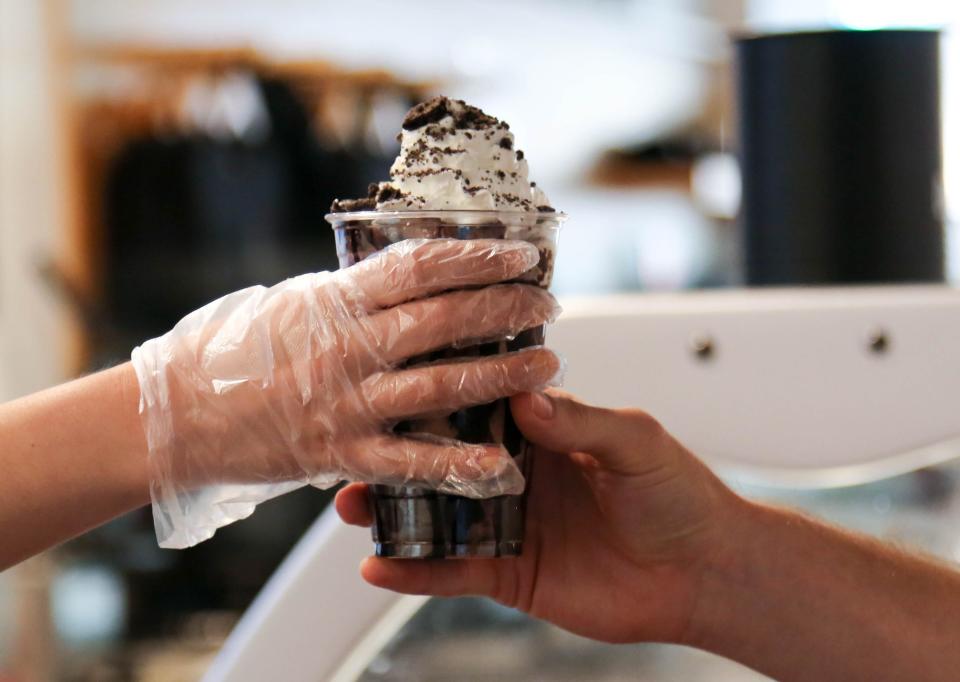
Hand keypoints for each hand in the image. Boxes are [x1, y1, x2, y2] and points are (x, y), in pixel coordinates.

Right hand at [133, 239, 560, 546]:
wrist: (180, 414)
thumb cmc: (237, 350)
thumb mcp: (298, 301)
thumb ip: (357, 291)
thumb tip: (415, 270)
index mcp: (338, 300)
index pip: (421, 266)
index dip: (478, 257)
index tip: (521, 253)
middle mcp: (349, 347)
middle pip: (444, 319)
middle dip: (505, 309)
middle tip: (548, 305)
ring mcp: (347, 402)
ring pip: (441, 383)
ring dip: (502, 374)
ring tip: (546, 364)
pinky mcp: (341, 452)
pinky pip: (410, 460)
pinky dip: (458, 464)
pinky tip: (501, 461)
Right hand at [336, 389, 742, 643]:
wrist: (704, 571)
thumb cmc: (679, 494)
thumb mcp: (634, 440)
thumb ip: (580, 419)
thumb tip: (524, 395)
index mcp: (544, 431)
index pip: (478, 406)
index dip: (438, 396)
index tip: (396, 382)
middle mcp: (518, 474)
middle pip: (443, 459)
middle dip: (398, 452)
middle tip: (354, 443)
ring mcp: (510, 524)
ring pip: (438, 514)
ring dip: (394, 510)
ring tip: (349, 504)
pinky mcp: (511, 573)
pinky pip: (454, 572)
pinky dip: (416, 572)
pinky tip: (379, 566)